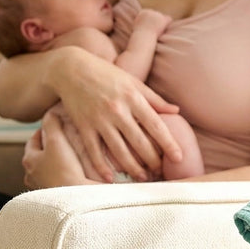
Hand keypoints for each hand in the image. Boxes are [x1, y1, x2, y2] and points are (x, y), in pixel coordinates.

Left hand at [22, 111, 97, 188]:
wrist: (78, 199)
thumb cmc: (64, 170)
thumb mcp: (56, 140)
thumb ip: (52, 124)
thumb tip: (50, 113)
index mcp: (28, 161)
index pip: (33, 140)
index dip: (44, 130)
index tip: (55, 125)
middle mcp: (32, 176)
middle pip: (40, 155)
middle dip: (51, 146)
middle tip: (65, 138)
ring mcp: (44, 187)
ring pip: (50, 168)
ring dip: (59, 160)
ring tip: (73, 154)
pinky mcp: (57, 195)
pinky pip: (60, 179)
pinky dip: (66, 172)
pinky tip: (78, 169)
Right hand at [53, 48, 182, 180]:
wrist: (71, 69)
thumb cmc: (106, 74)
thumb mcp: (133, 81)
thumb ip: (154, 99)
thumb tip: (176, 111)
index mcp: (133, 98)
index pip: (156, 125)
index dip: (169, 143)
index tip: (178, 158)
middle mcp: (117, 110)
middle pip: (139, 141)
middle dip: (152, 160)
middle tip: (160, 172)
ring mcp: (99, 120)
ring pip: (119, 150)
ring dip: (132, 167)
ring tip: (142, 178)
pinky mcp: (83, 126)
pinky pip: (94, 151)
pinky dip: (102, 166)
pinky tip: (111, 179)